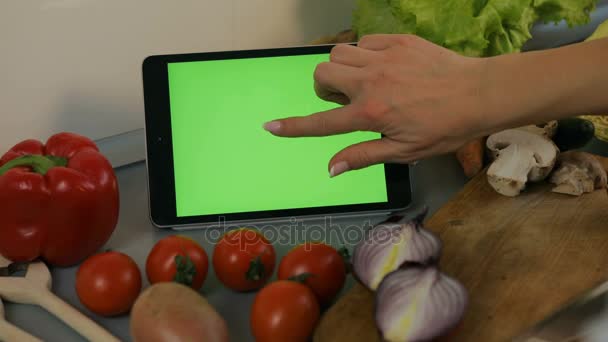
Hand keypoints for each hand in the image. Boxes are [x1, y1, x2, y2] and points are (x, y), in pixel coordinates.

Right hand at [263, 34, 487, 176]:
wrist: (479, 94)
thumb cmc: (444, 128)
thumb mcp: (404, 151)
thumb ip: (363, 156)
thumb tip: (331, 168)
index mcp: (370, 114)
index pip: (321, 123)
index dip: (293, 127)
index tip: (271, 127)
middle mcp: (370, 83)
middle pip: (321, 74)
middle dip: (324, 88)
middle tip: (346, 99)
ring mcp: (383, 58)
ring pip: (339, 53)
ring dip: (342, 69)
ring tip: (364, 82)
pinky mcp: (398, 41)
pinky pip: (364, 41)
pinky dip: (365, 54)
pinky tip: (384, 67)